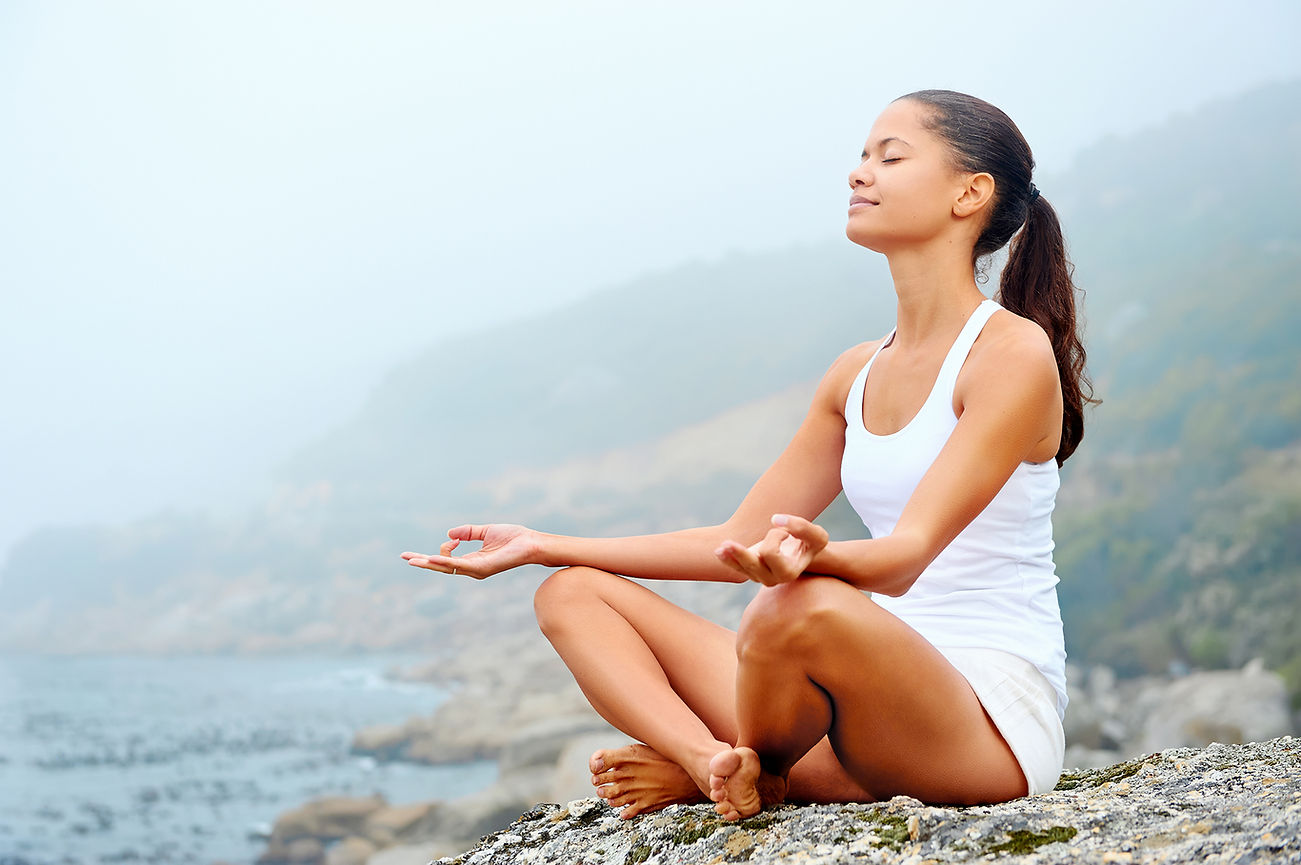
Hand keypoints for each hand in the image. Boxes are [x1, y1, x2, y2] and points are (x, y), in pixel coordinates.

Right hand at [401, 524, 539, 579]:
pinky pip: (459, 566)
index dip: (443, 548)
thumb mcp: (485, 531)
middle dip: (422, 562)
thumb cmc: (513, 538)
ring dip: (428, 563)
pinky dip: (445, 561)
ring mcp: (476, 570)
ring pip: (446, 568)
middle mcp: (471, 568)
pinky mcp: (481, 568)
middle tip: (404, 557)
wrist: (531, 543)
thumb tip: (449, 535)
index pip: (446, 560)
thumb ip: (468, 532)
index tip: (453, 538)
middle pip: (441, 566)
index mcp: (472, 560)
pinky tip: (433, 558)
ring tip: (411, 560)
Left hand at [713, 514, 828, 585]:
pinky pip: (736, 567)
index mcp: (789, 573)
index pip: (771, 552)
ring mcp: (760, 576)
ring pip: (741, 566)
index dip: (774, 536)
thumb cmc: (809, 543)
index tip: (784, 531)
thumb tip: (775, 520)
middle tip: (732, 542)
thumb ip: (802, 527)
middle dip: (744, 549)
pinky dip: (727, 558)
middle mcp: (773, 579)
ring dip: (731, 554)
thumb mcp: (817, 535)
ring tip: (722, 546)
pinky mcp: (751, 570)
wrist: (803, 552)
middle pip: (752, 563)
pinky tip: (719, 551)